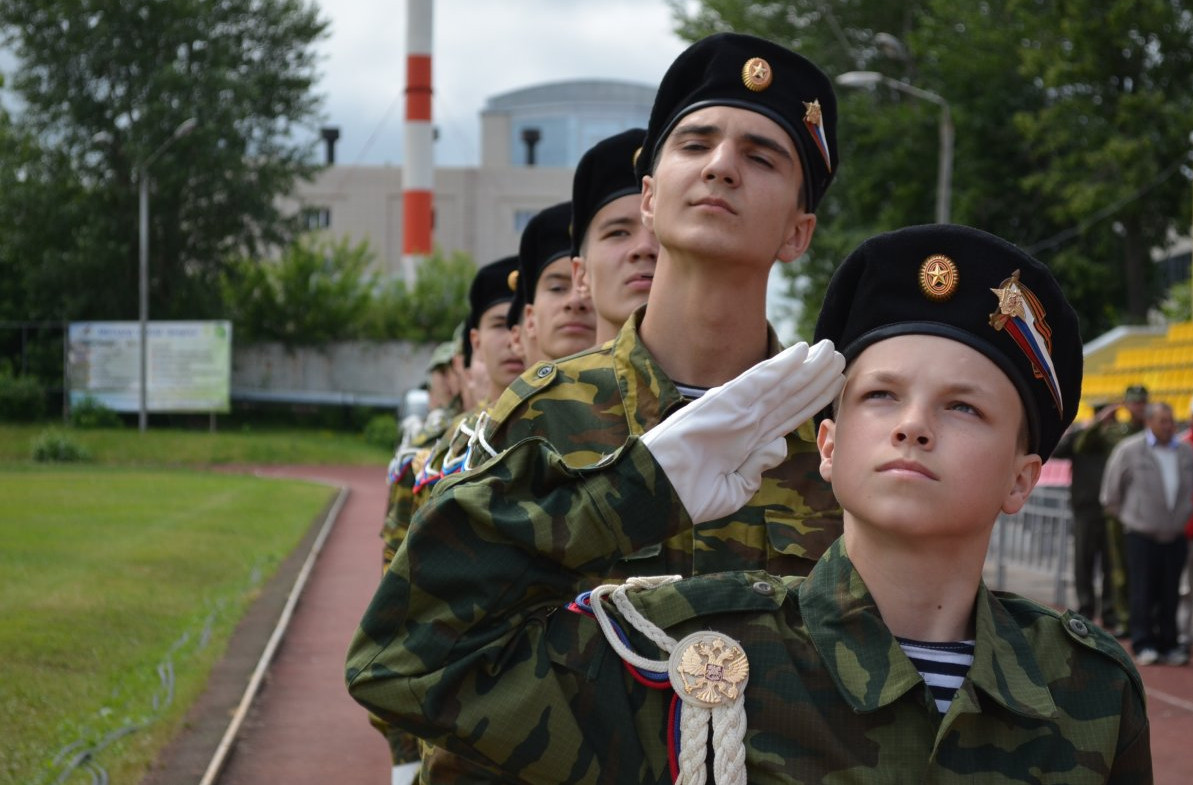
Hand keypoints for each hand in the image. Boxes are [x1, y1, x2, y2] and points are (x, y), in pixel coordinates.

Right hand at [641, 340, 844, 522]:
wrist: (660, 492)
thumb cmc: (690, 495)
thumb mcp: (735, 489)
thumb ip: (758, 466)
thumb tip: (780, 446)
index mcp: (749, 441)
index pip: (789, 415)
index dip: (812, 400)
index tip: (834, 386)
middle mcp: (746, 420)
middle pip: (790, 395)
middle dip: (815, 377)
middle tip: (839, 356)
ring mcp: (736, 409)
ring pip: (781, 384)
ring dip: (806, 367)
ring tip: (830, 350)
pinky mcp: (724, 401)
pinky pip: (758, 380)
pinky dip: (780, 366)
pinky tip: (801, 352)